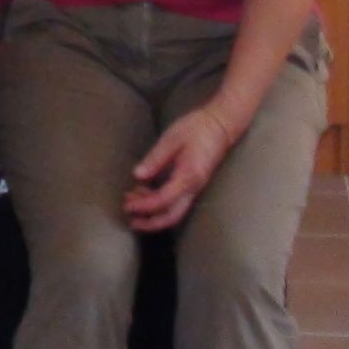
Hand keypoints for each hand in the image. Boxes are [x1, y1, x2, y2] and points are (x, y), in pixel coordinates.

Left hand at [123, 107, 235, 231]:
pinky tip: (144, 192)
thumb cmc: (197, 128)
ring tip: (131, 201)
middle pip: (171, 217)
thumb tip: (137, 175)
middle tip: (130, 219)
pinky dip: (158, 203)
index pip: (163, 200)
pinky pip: (176, 202)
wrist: (221, 125)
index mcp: (188, 176)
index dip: (144, 206)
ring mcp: (195, 188)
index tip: (127, 205)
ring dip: (152, 213)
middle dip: (149, 223)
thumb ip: (155, 158)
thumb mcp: (172, 138)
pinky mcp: (192, 185)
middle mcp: (193, 187)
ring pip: (174, 212)